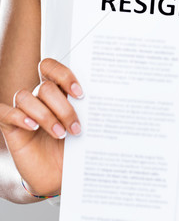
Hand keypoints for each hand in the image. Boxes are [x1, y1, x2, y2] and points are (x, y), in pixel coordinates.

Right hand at [0, 58, 83, 196]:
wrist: (57, 176)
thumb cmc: (71, 147)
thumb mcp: (82, 128)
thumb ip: (86, 110)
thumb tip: (102, 99)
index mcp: (56, 91)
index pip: (50, 67)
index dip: (64, 75)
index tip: (80, 94)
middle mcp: (38, 98)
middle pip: (45, 87)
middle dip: (63, 107)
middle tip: (75, 126)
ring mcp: (23, 111)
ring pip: (26, 97)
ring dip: (46, 116)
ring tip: (60, 135)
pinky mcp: (10, 127)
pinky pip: (6, 113)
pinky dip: (20, 117)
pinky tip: (33, 128)